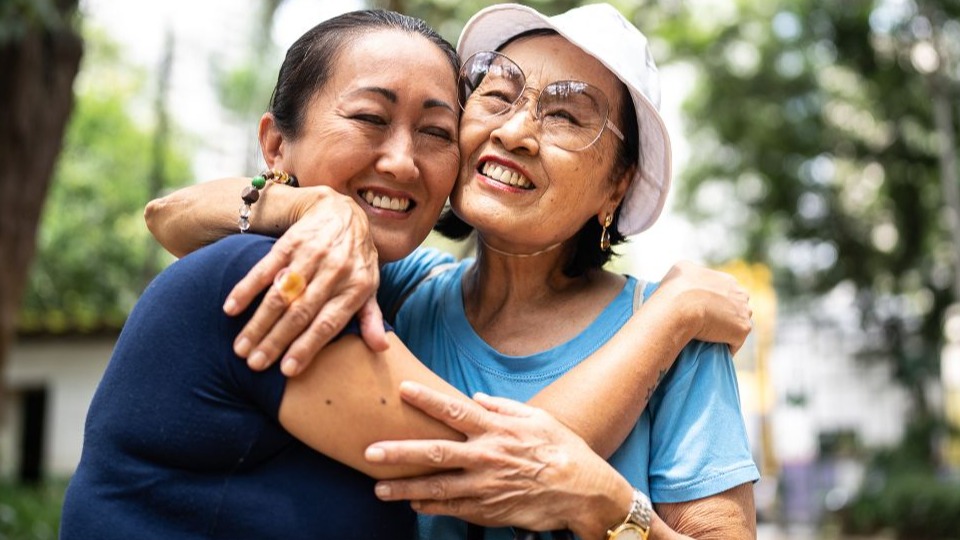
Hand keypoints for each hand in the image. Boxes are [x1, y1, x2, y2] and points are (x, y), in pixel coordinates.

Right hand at [223, 188, 384, 375]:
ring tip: (240, 347)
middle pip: (300, 312)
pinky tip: (231, 309)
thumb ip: (371, 317)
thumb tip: (380, 348)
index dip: (307, 347)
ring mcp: (311, 255)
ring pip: (281, 295)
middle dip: (275, 341)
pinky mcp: (290, 243)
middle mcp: (334, 271)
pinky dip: (246, 289)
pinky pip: (265, 268)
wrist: (343, 212)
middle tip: (254, 364)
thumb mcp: (370, 286)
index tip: (287, 370)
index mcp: (355, 287)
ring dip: (258, 322)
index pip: (328, 323)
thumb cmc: (357, 259)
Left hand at [365, 382, 629, 537]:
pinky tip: (412, 504)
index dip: (427, 399)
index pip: (455, 411)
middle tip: (370, 452)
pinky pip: (453, 509)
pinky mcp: (489, 510)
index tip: (402, 389)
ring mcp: (486, 487)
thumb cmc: (563, 450)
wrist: (584, 492)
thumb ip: (503, 408)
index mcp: (497, 430)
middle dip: (400, 452)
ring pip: (437, 488)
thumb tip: (477, 398)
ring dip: (405, 489)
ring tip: (378, 489)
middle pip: (435, 453)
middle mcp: (487, 457)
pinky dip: (431, 507)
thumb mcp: (538, 419)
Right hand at [654, 261, 752, 353]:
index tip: (702, 312)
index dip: (715, 304)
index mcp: (727, 280)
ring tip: (709, 339)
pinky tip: (712, 350)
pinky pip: (735, 342)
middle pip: (737, 308)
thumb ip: (691, 272)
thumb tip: (688, 279)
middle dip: (725, 316)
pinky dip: (725, 347)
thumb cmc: (677, 288)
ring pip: (737, 324)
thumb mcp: (681, 269)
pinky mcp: (742, 330)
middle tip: (706, 326)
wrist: (681, 306)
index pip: (727, 293)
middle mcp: (741, 293)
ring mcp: (744, 312)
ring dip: (727, 331)